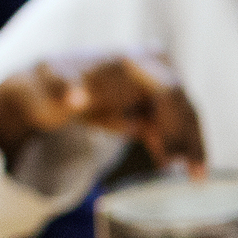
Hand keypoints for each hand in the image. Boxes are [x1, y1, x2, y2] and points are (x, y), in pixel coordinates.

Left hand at [0, 51, 205, 170]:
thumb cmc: (46, 89)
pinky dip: (178, 144)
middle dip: (190, 139)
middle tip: (193, 174)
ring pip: (183, 114)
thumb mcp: (48, 89)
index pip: (168, 91)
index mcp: (128, 61)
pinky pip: (173, 121)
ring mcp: (151, 83)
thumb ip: (62, 90)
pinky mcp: (149, 101)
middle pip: (182, 103)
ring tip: (195, 176)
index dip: (174, 124)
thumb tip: (76, 97)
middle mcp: (147, 66)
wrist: (42, 92)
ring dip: (191, 145)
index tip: (171, 157)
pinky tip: (179, 167)